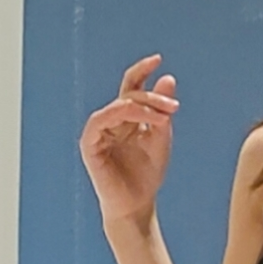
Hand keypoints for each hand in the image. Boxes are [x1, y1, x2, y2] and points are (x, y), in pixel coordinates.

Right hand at [79, 55, 179, 229]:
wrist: (136, 205)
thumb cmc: (147, 175)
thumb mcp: (161, 139)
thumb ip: (162, 111)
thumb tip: (168, 77)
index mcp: (127, 118)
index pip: (131, 87)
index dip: (142, 71)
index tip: (158, 58)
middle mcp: (111, 121)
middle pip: (129, 95)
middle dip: (152, 96)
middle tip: (173, 105)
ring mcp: (98, 132)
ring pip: (117, 106)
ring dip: (140, 106)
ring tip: (162, 115)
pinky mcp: (89, 144)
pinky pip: (100, 121)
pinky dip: (120, 115)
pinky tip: (142, 120)